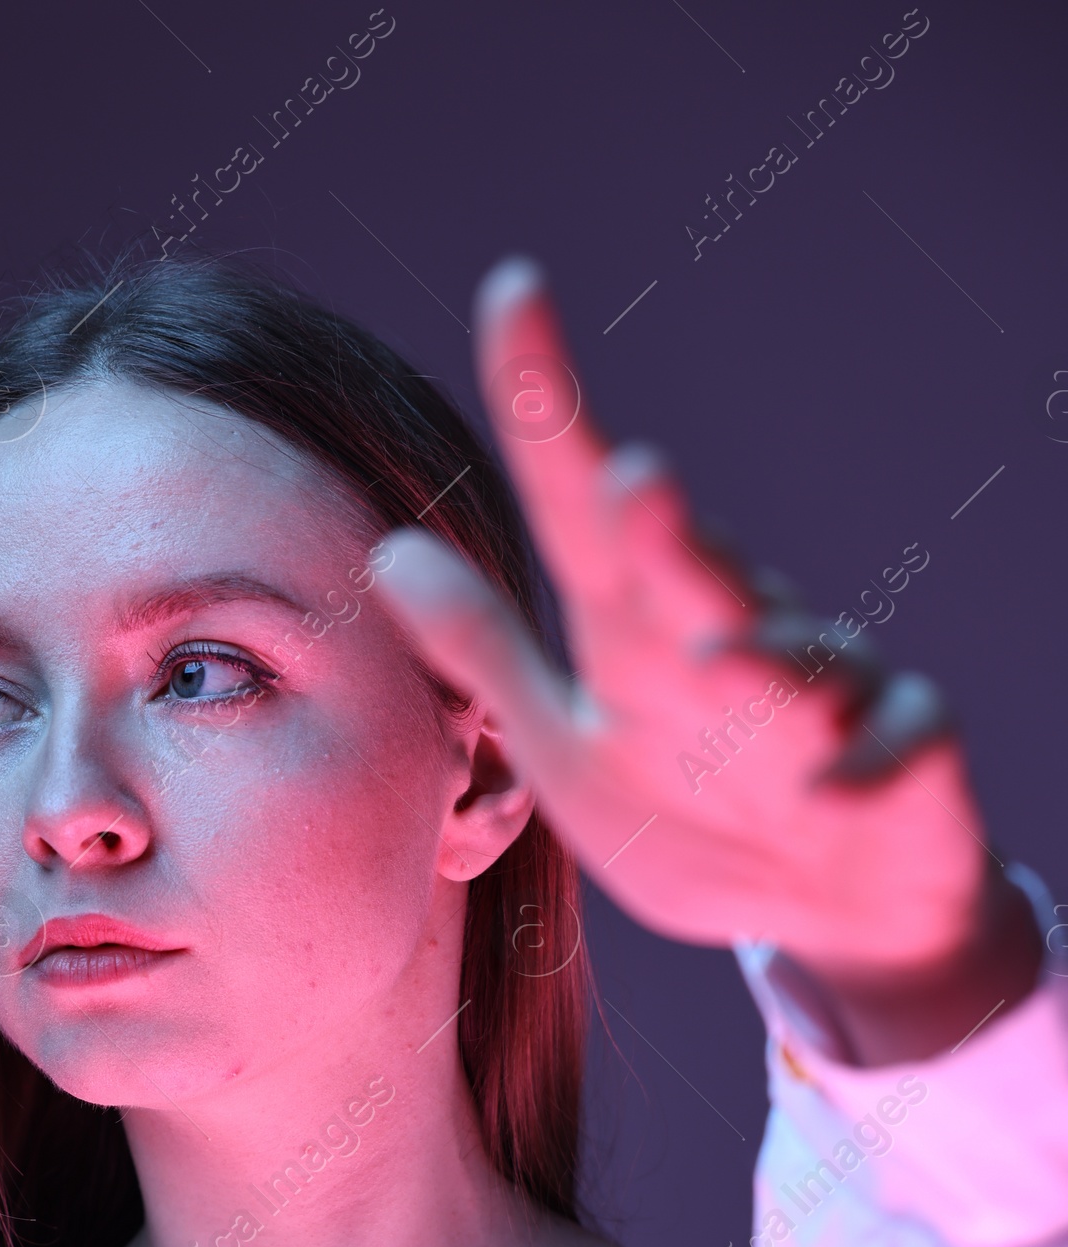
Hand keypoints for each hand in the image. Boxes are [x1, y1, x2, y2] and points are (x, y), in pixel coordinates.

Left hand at [373, 259, 1040, 1060]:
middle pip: (691, 573)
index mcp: (640, 631)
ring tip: (721, 661)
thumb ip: (490, 656)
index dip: (545, 406)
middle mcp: (731, 635)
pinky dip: (859, 769)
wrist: (832, 908)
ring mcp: (827, 692)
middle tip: (632, 480)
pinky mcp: (905, 756)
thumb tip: (389, 554)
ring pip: (795, 656)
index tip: (512, 289)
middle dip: (666, 536)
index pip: (579, 512)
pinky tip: (828, 792)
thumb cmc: (694, 813)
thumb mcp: (571, 748)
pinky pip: (888, 752)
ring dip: (762, 657)